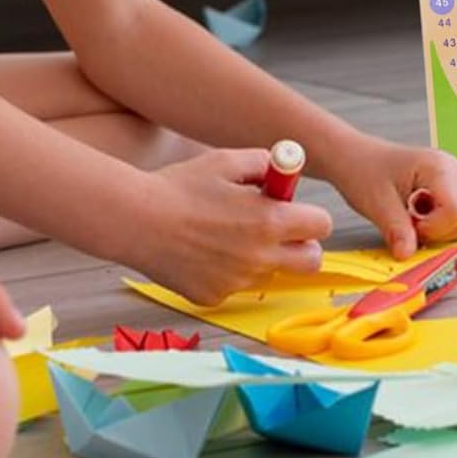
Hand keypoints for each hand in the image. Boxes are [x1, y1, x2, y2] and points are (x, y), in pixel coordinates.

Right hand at [132, 147, 333, 305]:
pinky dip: (226, 271)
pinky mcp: (213, 296)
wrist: (135, 219)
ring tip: (222, 233)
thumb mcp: (227, 161)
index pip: (321, 226)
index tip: (296, 212)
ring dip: (260, 256)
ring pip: (268, 272)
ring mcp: (236, 282)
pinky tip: (200, 251)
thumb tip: (281, 172)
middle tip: (278, 231)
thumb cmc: (181, 186)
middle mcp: (259, 257)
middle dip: (302, 246)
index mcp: (269, 221)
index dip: (310, 216)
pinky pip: (234, 285)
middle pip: (310, 262)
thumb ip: (264, 164)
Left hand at [331, 135, 456, 258]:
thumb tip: (407, 255)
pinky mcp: (446, 195)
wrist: (352, 158)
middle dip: (436, 232)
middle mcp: (452, 174)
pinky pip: (453, 221)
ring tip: (408, 218)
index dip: (435, 229)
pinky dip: (435, 229)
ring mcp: (451, 184)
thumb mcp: (376, 203)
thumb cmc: (362, 169)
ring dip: (436, 232)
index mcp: (440, 168)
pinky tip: (413, 219)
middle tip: (406, 221)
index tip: (409, 224)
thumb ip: (396, 230)